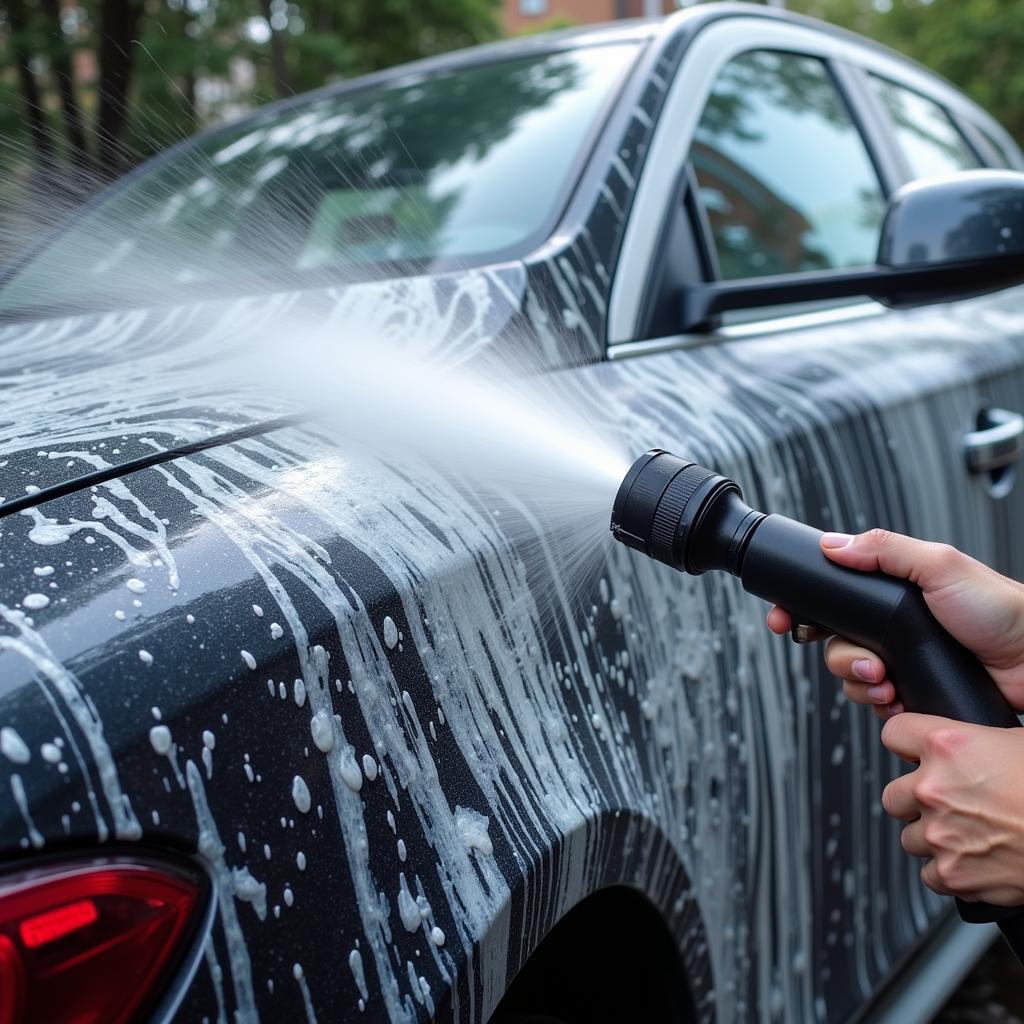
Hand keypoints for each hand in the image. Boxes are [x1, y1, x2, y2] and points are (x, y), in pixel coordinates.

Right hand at [766, 529, 1023, 719]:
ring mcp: (902, 661)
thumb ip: (885, 550)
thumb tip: (833, 545)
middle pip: (833, 642)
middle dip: (841, 657)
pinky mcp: (913, 693)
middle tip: (867, 663)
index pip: (832, 596)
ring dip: (860, 682)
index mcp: (893, 591)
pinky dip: (878, 703)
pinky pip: (873, 702)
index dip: (800, 607)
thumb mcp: (941, 566)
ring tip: (888, 682)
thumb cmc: (1002, 611)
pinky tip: (899, 698)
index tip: (783, 619)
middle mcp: (893, 626)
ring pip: (850, 675)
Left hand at [881, 713, 1023, 903]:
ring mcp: (940, 834)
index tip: (913, 752)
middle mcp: (934, 788)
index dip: (906, 744)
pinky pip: (929, 874)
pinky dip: (948, 871)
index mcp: (948, 745)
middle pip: (892, 793)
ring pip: (909, 836)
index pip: (893, 734)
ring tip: (967, 833)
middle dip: (915, 799)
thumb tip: (967, 739)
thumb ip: (978, 738)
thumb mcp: (1017, 740)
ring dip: (932, 837)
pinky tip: (973, 860)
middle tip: (947, 802)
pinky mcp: (952, 874)